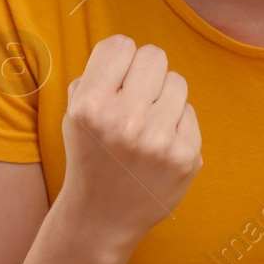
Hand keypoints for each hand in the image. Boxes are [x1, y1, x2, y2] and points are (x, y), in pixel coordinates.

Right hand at [59, 35, 202, 257]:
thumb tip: (131, 51)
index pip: (121, 45)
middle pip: (154, 56)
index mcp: (91, 106)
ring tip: (146, 123)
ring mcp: (160, 140)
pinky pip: (189, 112)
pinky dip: (175, 123)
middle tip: (134, 96)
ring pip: (177, 82)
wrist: (101, 218)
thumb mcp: (74, 113)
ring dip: (162, 97)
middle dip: (144, 73)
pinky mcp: (186, 156)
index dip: (118, 59)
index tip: (115, 78)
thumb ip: (98, 75)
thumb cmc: (89, 155)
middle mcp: (126, 121)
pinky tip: (158, 146)